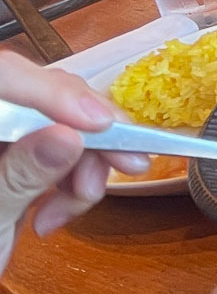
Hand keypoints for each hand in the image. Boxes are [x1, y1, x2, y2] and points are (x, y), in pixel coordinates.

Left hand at [0, 52, 146, 271]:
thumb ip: (20, 177)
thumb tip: (68, 135)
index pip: (4, 78)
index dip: (53, 90)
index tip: (100, 122)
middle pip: (42, 96)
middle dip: (86, 130)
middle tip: (128, 163)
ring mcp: (5, 141)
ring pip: (63, 123)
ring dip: (87, 163)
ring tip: (82, 203)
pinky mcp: (18, 160)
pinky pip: (62, 152)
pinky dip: (74, 182)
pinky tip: (57, 216)